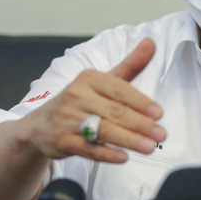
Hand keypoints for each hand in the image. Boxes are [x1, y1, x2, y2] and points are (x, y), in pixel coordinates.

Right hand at [19, 38, 165, 163]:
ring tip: (149, 147)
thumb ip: (129, 65)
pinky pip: (88, 148)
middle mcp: (77, 96)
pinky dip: (106, 154)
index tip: (159, 113)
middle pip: (114, 112)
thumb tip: (151, 42)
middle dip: (140, 124)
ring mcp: (68, 119)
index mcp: (89, 78)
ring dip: (128, 140)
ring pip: (103, 130)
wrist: (39, 125)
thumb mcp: (102, 81)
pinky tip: (123, 158)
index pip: (119, 89)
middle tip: (161, 134)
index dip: (140, 102)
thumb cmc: (80, 100)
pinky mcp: (63, 140)